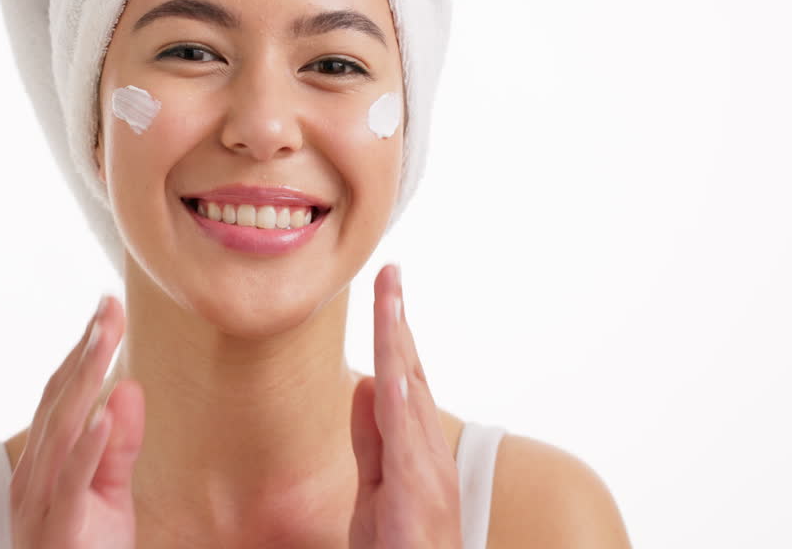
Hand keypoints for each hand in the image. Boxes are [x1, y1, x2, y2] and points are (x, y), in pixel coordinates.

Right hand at [8, 295, 145, 548]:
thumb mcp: (109, 495)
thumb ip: (117, 446)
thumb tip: (127, 388)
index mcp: (40, 463)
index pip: (59, 395)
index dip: (81, 350)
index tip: (105, 308)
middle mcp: (31, 477)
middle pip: (57, 400)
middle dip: (85, 350)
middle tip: (109, 305)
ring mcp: (39, 503)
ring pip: (61, 430)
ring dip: (84, 380)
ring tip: (106, 338)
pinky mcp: (59, 530)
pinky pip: (71, 483)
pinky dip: (87, 446)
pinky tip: (104, 412)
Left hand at [348, 264, 461, 548]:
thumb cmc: (402, 548)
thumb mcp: (374, 487)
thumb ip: (369, 439)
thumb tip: (364, 384)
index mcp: (415, 447)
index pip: (402, 376)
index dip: (394, 331)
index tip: (386, 289)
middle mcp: (428, 451)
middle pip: (410, 371)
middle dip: (398, 319)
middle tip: (390, 271)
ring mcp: (427, 470)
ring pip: (408, 392)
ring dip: (399, 341)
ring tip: (390, 297)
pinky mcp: (418, 494)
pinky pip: (405, 439)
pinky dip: (399, 399)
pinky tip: (388, 368)